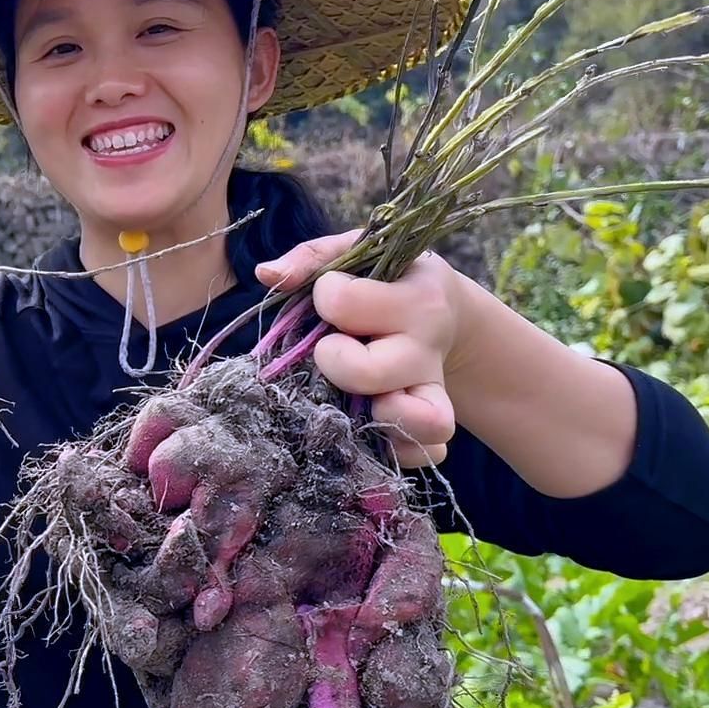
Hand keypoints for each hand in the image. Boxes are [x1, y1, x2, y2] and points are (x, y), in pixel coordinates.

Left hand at [256, 232, 467, 467]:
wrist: (442, 310)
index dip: (326, 296)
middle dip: (334, 362)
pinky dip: (401, 451)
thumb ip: (313, 258)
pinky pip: (427, 454)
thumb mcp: (359, 254)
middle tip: (331, 349)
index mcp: (413, 297)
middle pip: (370, 372)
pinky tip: (376, 429)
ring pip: (424, 421)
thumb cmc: (386, 280)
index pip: (342, 301)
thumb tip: (266, 275)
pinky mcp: (433, 425)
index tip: (331, 294)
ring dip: (382, 418)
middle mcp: (426, 347)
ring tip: (363, 399)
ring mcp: (433, 390)